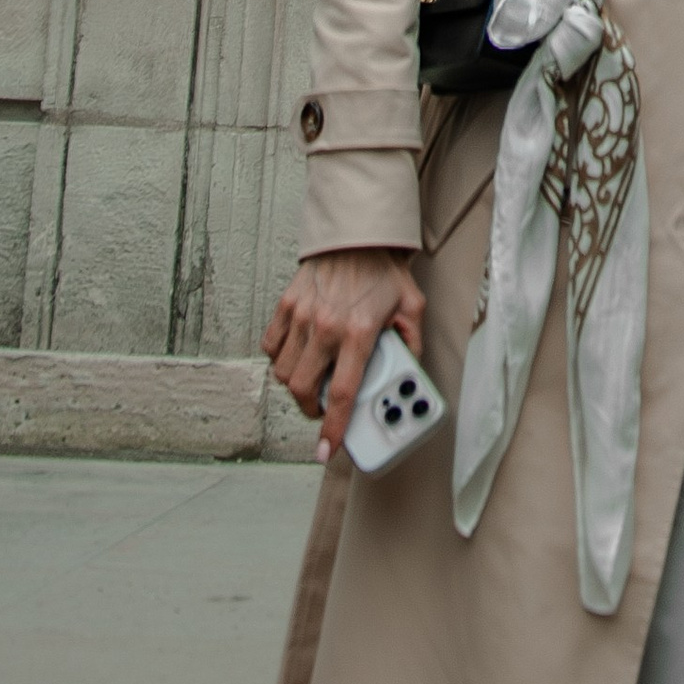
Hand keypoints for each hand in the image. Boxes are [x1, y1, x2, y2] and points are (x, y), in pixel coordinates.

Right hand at [265, 247, 426, 463]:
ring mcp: (303, 315)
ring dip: (295, 385)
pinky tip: (297, 354)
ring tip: (312, 380)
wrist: (358, 233)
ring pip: (283, 372)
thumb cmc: (384, 271)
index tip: (326, 450)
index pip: (340, 394)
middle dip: (310, 409)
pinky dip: (279, 358)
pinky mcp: (287, 304)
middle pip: (302, 390)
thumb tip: (410, 375)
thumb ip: (412, 344)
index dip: (332, 429)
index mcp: (358, 333)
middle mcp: (326, 327)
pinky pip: (271, 346)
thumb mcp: (411, 308)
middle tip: (322, 409)